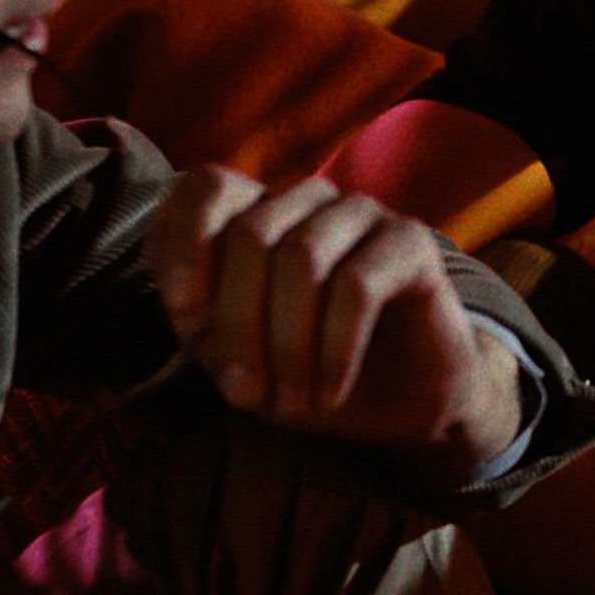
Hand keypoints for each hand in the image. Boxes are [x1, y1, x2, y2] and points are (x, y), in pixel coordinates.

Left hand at [147, 167, 521, 465]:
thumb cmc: (308, 373)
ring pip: (302, 256)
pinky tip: (328, 393)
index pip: (206, 187)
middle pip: (251, 232)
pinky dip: (334, 350)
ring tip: (291, 400)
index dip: (185, 243)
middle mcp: (308, 202)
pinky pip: (357, 286)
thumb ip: (202, 324)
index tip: (185, 315)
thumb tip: (194, 314)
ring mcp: (362, 214)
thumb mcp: (236, 358)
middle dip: (238, 324)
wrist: (400, 407)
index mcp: (257, 214)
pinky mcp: (410, 241)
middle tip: (248, 393)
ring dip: (288, 343)